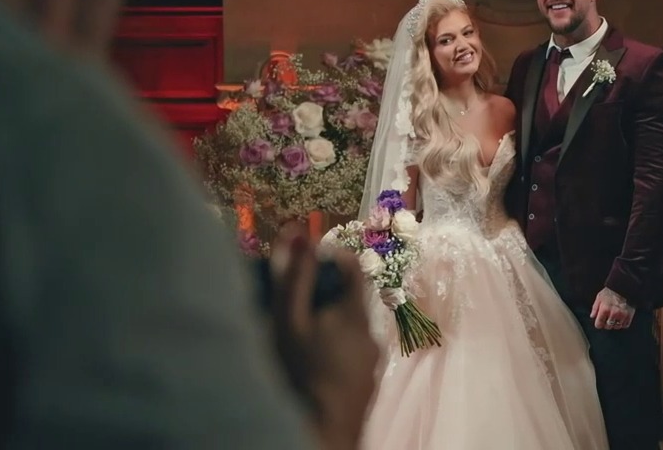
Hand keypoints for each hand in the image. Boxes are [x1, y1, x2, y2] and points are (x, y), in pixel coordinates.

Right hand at [271, 222, 379, 449]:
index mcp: (356, 312)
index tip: (308, 262)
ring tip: (301, 340)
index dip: (331, 258)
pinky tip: (315, 365)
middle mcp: (372, 332)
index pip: (352, 266)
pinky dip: (336, 351)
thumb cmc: (302, 373)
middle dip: (325, 296)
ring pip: (351, 329)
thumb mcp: (289, 321)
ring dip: (330, 327)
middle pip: (350, 299)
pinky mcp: (370, 382)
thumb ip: (293, 277)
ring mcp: (374, 359)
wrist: (325, 431)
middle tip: (296, 307)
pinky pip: (353, 353)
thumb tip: (297, 232)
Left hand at [591, 287, 635, 329]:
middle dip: (606, 324)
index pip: (599, 324)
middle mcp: (613, 314)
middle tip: (606, 320)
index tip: (599, 322)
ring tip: (614, 319)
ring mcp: (622, 315)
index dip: (598, 324)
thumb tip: (592, 316)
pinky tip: (620, 319)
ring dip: (614, 324)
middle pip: (608, 327)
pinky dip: (622, 324)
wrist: (624, 287)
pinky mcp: (629, 316)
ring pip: (617, 327)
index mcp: (605, 309)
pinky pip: (625, 325)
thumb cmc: (611, 291)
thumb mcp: (599, 297)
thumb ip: (595, 308)